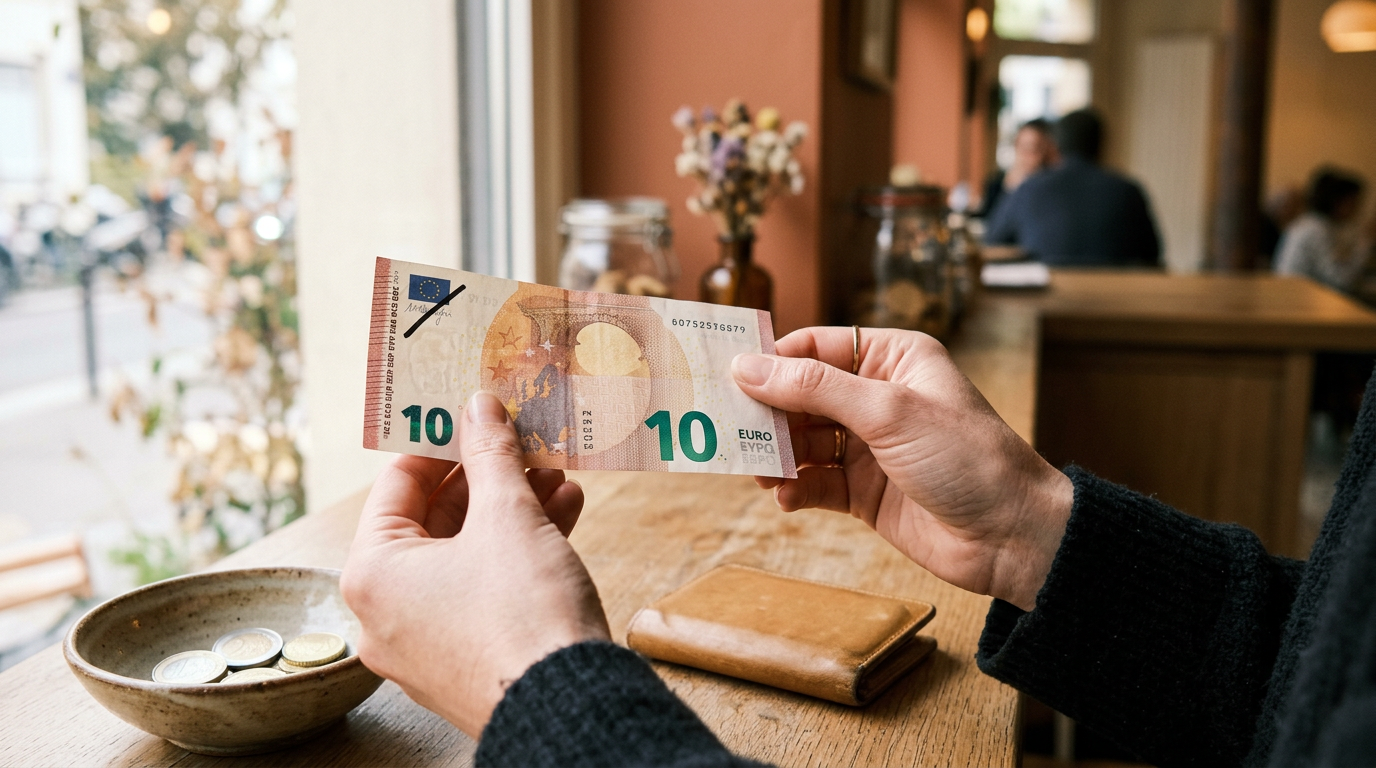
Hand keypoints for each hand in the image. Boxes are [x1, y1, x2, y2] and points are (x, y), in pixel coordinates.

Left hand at [341, 392, 609, 736]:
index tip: (475, 413)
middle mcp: (385, 613)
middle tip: (523, 440)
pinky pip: (482, 591)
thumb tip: (479, 407)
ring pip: (465, 556)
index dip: (441, 441)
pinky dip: (517, 553)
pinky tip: (564, 513)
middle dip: (487, 476)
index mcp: (372, 573)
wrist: (570, 707)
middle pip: (434, 521)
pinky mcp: (465, 662)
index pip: (398, 483)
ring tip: (556, 473)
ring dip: (512, 509)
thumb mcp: (509, 515)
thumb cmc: (523, 611)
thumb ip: (491, 454)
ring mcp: (425, 644)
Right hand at [732, 328, 1072, 610]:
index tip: (728, 376)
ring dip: (776, 456)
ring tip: (757, 470)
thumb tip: (747, 367)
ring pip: (802, 441)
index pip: (815, 347)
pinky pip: (814, 483)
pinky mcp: (864, 492)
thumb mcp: (888, 412)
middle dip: (766, 414)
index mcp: (893, 358)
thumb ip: (814, 389)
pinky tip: (786, 496)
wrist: (1012, 537)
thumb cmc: (969, 459)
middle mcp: (877, 397)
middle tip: (727, 428)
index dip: (772, 360)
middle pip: (801, 395)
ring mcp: (870, 446)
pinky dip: (795, 489)